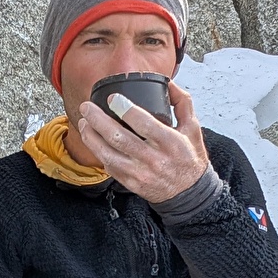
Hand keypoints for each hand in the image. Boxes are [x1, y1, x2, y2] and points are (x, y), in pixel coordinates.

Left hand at [76, 81, 208, 203]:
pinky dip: (98, 152)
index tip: (113, 98)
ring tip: (83, 123)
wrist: (188, 193)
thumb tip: (168, 83)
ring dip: (91, 137)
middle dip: (98, 120)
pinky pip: (109, 166)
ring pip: (108, 154)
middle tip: (87, 107)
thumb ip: (182, 103)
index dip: (125, 109)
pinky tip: (92, 140)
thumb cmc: (189, 159)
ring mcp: (139, 173)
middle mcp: (153, 159)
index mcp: (170, 142)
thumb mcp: (193, 128)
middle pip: (119, 137)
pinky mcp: (131, 183)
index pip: (143, 123)